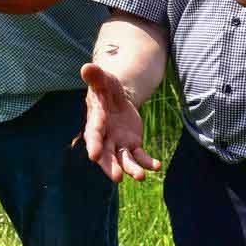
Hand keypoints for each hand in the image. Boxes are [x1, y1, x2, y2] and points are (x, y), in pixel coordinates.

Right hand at [78, 63, 160, 182]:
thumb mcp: (104, 80)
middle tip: (116, 178)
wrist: (117, 97)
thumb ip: (96, 76)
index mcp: (96, 121)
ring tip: (141, 177)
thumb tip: (87, 66)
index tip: (93, 156)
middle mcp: (105, 137)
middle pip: (106, 154)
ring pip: (123, 160)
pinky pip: (139, 156)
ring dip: (131, 169)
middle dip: (110, 166)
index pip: (94, 134)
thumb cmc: (106, 88)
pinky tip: (157, 166)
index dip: (94, 144)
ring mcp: (118, 143)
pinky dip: (147, 162)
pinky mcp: (132, 145)